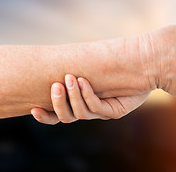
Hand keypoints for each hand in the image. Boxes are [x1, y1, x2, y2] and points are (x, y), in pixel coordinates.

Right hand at [31, 74, 149, 124]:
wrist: (143, 67)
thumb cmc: (114, 65)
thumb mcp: (90, 67)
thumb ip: (74, 67)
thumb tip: (53, 58)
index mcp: (80, 104)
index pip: (58, 117)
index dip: (45, 117)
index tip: (33, 108)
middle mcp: (90, 111)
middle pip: (66, 117)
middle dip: (58, 103)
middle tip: (55, 85)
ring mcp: (102, 113)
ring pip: (81, 113)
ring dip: (73, 96)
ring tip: (70, 78)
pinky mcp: (115, 111)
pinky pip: (97, 107)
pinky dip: (87, 94)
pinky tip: (84, 81)